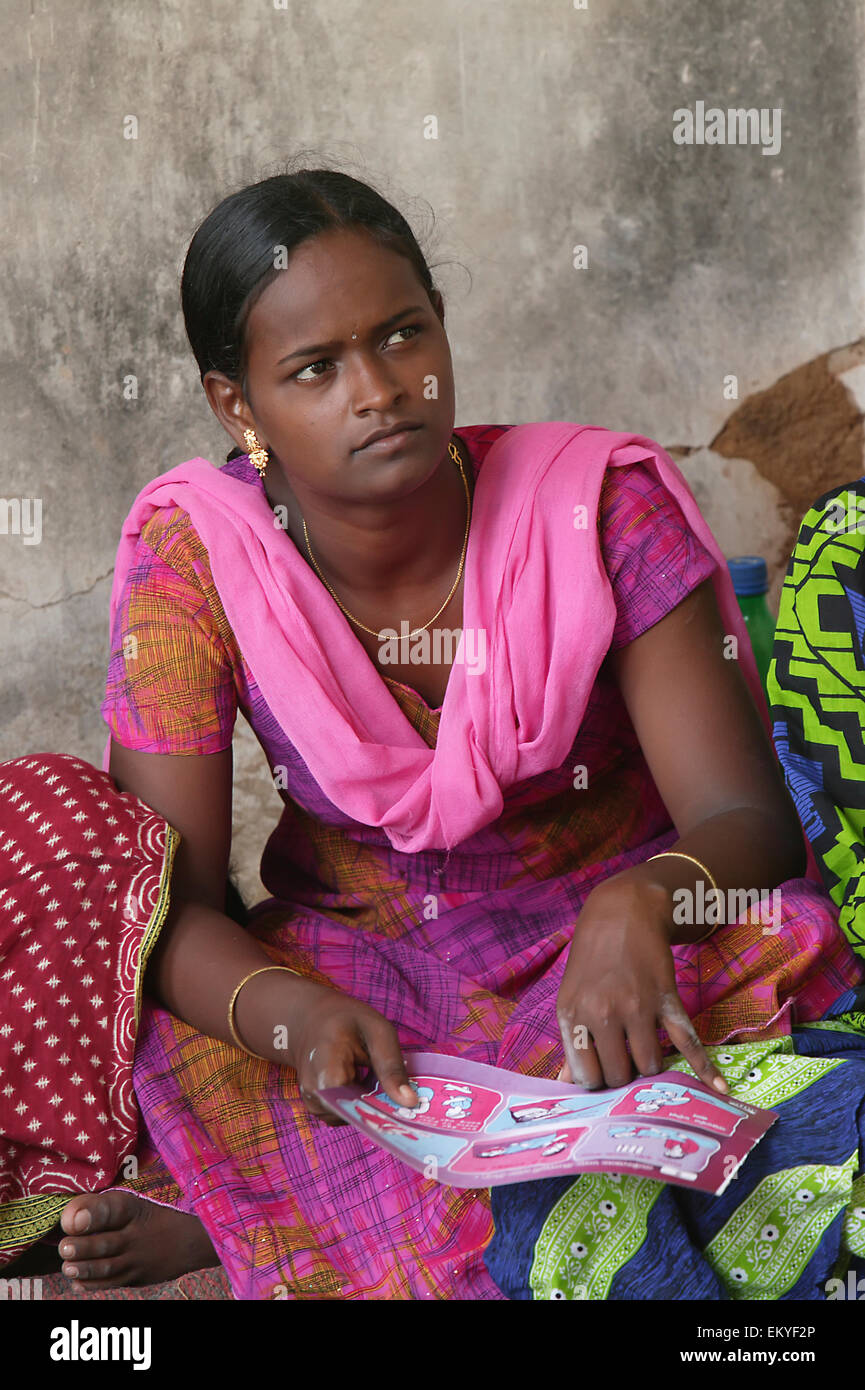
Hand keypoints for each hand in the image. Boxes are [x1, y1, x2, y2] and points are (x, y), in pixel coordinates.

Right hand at [283, 979, 419, 1124]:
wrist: (310, 1018)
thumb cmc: (345, 1019)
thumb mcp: (377, 1030)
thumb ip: (391, 1065)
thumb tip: (410, 1102)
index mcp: (327, 1070)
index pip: (357, 1107)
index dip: (384, 1108)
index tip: (406, 1104)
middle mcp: (314, 1093)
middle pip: (356, 1115)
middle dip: (381, 1107)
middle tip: (398, 1088)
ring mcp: (313, 1103)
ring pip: (353, 1117)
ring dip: (370, 1104)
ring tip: (376, 1078)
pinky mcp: (317, 1107)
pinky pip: (345, 1114)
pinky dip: (359, 1103)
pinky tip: (363, 1083)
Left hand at [556, 875, 728, 1093]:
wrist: (623, 913)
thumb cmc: (592, 960)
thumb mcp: (571, 997)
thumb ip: (572, 1042)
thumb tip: (565, 1083)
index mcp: (572, 1014)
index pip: (585, 1076)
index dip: (596, 1081)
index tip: (602, 1073)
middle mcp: (601, 1013)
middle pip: (619, 1075)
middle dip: (625, 1075)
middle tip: (625, 1061)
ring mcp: (635, 1007)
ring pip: (650, 1065)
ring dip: (651, 1065)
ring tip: (645, 1050)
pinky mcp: (666, 1000)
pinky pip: (686, 1042)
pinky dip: (703, 1066)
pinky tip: (717, 1086)